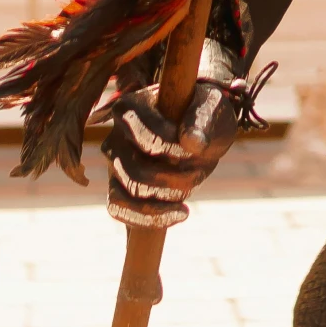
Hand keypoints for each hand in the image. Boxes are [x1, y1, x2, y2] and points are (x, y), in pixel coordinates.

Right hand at [102, 77, 238, 226]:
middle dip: (173, 180)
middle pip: (136, 171)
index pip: (145, 137)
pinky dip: (149, 219)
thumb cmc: (202, 113)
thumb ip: (202, 120)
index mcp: (131, 107)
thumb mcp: (210, 107)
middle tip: (199, 172)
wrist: (199, 130)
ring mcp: (114, 164)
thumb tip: (192, 143)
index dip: (172, 150)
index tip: (196, 151)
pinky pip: (119, 210)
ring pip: (126, 195)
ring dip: (163, 202)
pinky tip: (180, 213)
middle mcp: (115, 135)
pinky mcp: (118, 186)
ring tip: (187, 195)